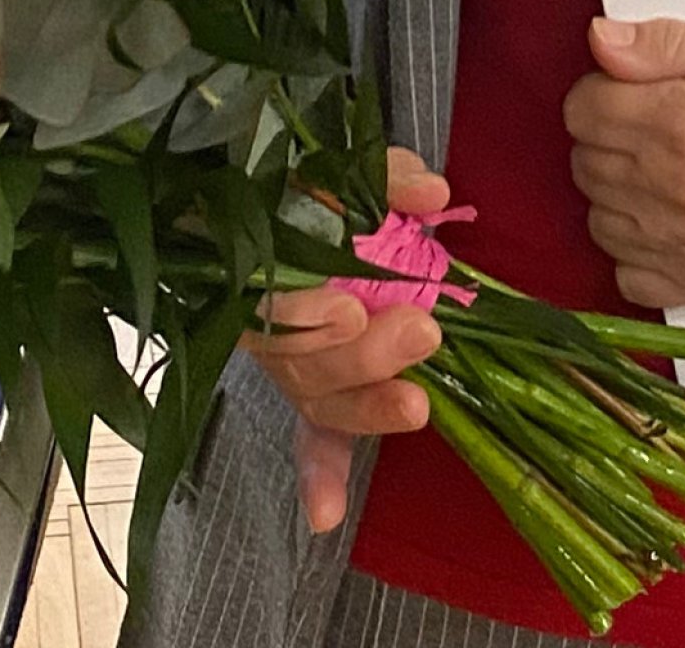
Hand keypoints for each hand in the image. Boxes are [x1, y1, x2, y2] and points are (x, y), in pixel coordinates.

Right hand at [239, 147, 446, 534]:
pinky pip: (311, 438)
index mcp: (253, 264)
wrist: (277, 200)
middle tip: (420, 332)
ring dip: (365, 407)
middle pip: (300, 360)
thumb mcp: (343, 169)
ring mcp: (286, 363)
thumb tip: (431, 193)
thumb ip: (382, 177)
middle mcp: (263, 324)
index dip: (304, 314)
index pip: (266, 301)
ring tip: (416, 404)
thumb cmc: (314, 187)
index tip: (353, 312)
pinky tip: (324, 514)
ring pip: (315, 398)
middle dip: (363, 357)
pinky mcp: (311, 389)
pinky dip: (318, 476)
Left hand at [566, 17, 684, 305]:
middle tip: (659, 119)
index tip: (635, 86)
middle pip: (585, 161)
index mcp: (679, 122)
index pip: (581, 108)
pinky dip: (637, 251)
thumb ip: (667, 45)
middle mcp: (675, 188)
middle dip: (609, 134)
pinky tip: (669, 220)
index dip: (605, 88)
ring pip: (599, 219)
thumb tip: (600, 41)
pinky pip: (630, 277)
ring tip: (667, 167)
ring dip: (618, 191)